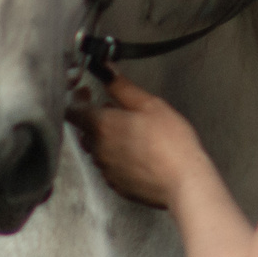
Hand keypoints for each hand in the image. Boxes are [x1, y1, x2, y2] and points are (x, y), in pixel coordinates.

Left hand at [66, 76, 210, 210]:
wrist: (184, 183)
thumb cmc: (171, 143)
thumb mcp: (149, 104)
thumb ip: (122, 86)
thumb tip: (106, 70)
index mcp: (102, 126)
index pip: (73, 111)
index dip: (77, 99)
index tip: (87, 92)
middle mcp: (99, 150)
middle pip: (84, 131)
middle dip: (94, 118)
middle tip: (112, 109)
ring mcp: (107, 170)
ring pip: (97, 149)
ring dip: (105, 138)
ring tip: (128, 131)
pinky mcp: (117, 186)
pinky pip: (109, 167)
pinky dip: (116, 157)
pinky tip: (136, 153)